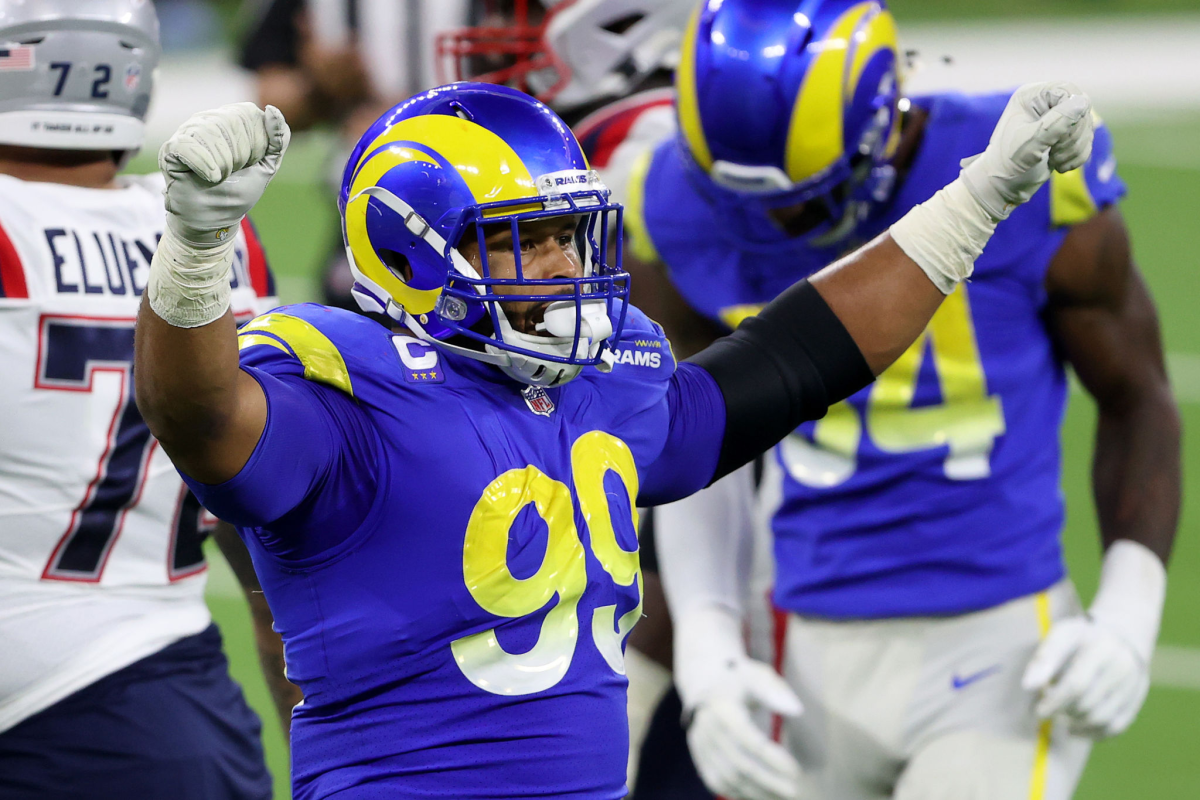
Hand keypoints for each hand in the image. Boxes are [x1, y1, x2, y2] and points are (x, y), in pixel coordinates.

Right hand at [159, 103, 290, 247]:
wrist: (215, 218)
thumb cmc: (239, 189)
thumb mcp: (267, 165)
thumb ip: (278, 139)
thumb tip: (273, 110)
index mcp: (231, 118)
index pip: (249, 114)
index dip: (256, 144)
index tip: (250, 163)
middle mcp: (208, 118)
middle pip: (232, 122)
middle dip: (240, 156)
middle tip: (233, 172)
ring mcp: (187, 131)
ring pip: (212, 133)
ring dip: (224, 164)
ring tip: (219, 177)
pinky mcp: (172, 148)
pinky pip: (190, 146)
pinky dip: (205, 166)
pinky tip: (210, 178)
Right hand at [687, 657, 803, 799]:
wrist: (704, 682)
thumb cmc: (740, 680)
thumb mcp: (758, 676)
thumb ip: (776, 691)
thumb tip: (797, 711)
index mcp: (722, 708)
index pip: (749, 740)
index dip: (772, 758)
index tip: (795, 771)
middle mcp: (707, 728)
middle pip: (739, 764)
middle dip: (767, 781)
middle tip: (793, 791)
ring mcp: (700, 745)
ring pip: (727, 778)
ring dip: (755, 792)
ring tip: (780, 797)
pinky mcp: (699, 756)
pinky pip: (716, 781)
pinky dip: (738, 792)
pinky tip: (760, 795)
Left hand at [960, 82, 1093, 219]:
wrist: (1003, 186)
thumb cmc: (1007, 164)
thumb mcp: (1029, 145)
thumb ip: (1054, 123)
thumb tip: (1083, 102)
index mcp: (1031, 97)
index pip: (1067, 90)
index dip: (1071, 114)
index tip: (1057, 138)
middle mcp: (1045, 103)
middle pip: (1081, 108)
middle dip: (1073, 136)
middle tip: (1054, 154)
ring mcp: (1057, 118)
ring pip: (1086, 126)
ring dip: (1075, 148)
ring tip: (1054, 161)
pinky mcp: (1065, 134)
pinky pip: (1087, 140)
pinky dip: (1078, 156)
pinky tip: (1059, 166)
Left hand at [1021, 615, 1147, 738]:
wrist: (1123, 638)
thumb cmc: (1082, 638)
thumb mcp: (1061, 634)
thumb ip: (1044, 658)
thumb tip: (1027, 686)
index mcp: (1101, 648)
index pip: (1077, 684)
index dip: (1055, 701)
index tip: (1038, 711)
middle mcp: (1122, 668)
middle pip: (1088, 703)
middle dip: (1063, 711)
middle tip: (1047, 709)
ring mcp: (1134, 687)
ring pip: (1102, 719)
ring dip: (1076, 723)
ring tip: (1061, 716)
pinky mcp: (1137, 702)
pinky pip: (1115, 727)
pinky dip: (1093, 733)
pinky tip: (1075, 729)